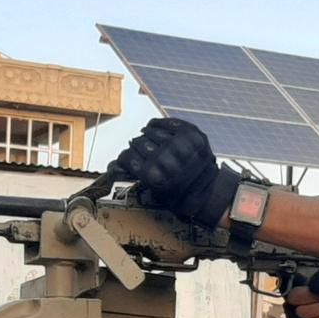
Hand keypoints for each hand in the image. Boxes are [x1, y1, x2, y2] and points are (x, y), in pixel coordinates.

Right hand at [107, 117, 240, 226]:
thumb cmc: (177, 195)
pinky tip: (155, 126)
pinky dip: (159, 124)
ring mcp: (181, 146)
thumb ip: (134, 176)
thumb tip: (112, 165)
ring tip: (146, 136)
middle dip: (136, 146)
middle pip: (138, 143)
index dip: (125, 157)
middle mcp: (166, 160)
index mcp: (154, 176)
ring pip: (152, 131)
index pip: (127, 157)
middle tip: (138, 147)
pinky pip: (169, 122)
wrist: (206, 192)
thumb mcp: (152, 191)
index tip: (127, 158)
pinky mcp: (192, 135)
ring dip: (146, 134)